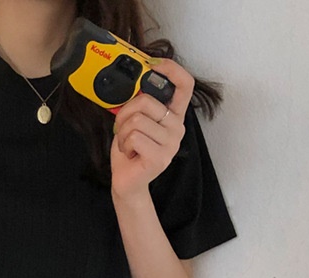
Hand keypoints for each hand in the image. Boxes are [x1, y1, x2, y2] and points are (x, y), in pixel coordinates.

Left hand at [109, 58, 194, 202]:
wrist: (127, 182)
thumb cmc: (130, 150)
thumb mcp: (135, 121)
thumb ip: (140, 105)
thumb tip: (133, 81)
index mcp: (173, 116)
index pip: (185, 85)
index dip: (171, 69)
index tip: (153, 64)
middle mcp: (177, 128)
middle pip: (147, 101)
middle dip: (125, 113)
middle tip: (122, 128)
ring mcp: (171, 144)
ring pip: (137, 120)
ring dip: (123, 132)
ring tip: (127, 143)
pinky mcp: (160, 158)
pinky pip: (135, 137)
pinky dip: (124, 144)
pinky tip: (129, 153)